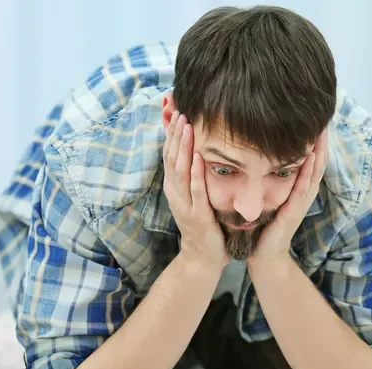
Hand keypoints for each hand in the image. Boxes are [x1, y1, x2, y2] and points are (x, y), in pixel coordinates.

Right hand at [163, 111, 228, 268]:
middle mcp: (175, 192)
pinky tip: (197, 156)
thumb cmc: (202, 224)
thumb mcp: (194, 195)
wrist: (202, 258)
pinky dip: (195, 172)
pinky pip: (195, 190)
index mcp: (174, 186)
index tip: (173, 109)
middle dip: (175, 132)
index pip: (169, 153)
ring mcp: (184, 203)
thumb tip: (196, 149)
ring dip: (183, 145)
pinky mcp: (197, 214)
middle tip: (179, 109)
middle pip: (171, 156)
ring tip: (187, 124)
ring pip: (180, 169)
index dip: (169, 131)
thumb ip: (193, 174)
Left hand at [251, 129, 328, 262]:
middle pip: (319, 164)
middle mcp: (304, 195)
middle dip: (322, 142)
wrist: (263, 255)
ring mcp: (300, 204)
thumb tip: (266, 157)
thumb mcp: (272, 197)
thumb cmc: (266, 226)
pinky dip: (307, 173)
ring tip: (322, 132)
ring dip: (319, 152)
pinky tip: (310, 158)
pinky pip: (302, 189)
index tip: (317, 121)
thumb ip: (274, 180)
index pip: (312, 162)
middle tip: (325, 119)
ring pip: (314, 173)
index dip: (316, 142)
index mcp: (299, 190)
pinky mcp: (293, 213)